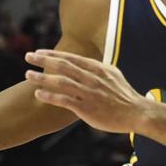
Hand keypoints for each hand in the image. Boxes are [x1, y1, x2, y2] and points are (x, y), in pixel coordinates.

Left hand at [24, 50, 145, 133]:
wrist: (137, 113)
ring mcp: (88, 93)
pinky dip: (50, 96)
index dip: (53, 54)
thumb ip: (98, 68)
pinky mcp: (86, 108)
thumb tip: (87, 63)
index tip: (39, 52)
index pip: (71, 58)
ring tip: (28, 74)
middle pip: (63, 65)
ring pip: (60, 81)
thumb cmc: (125, 95)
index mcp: (97, 68)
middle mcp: (91, 78)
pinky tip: (38, 94)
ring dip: (42, 77)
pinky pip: (64, 100)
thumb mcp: (114, 75)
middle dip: (43, 60)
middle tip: (28, 56)